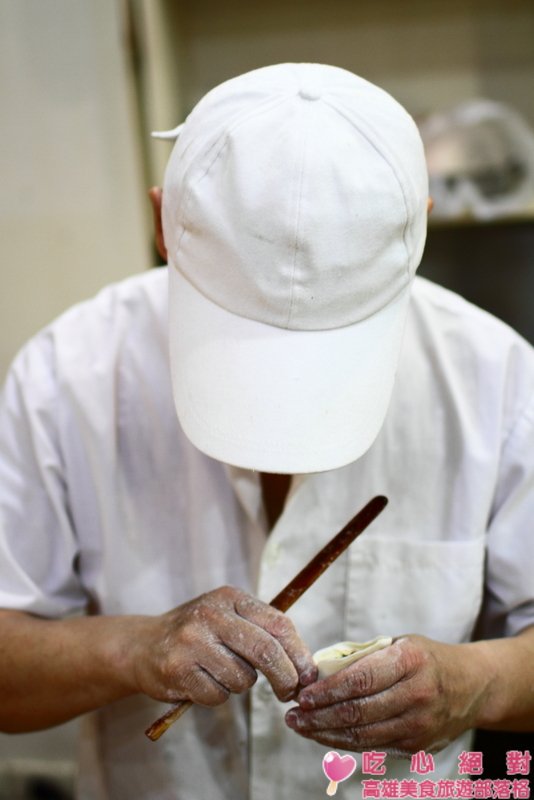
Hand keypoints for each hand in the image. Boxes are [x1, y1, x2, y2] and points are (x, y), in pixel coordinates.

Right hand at [128, 586, 316, 706]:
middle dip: (285, 678)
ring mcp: (192, 641)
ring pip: (242, 678)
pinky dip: (217, 695)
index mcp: (230, 597)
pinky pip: (217, 695)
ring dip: (240, 684)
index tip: (307, 674)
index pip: (278, 624)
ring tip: (221, 672)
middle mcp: (211, 614)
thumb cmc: (197, 633)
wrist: (142, 645)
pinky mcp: (178, 670)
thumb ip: (262, 630)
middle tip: (289, 692)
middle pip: (265, 652)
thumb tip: (304, 665)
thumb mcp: (228, 616)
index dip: (299, 653)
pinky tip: (202, 681)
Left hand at [285, 635, 489, 754]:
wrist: (472, 686)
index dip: (328, 690)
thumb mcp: (399, 645)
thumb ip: (364, 657)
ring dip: (324, 733)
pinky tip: (322, 734)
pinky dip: (343, 741)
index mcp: (409, 661)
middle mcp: (416, 694)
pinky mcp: (416, 746)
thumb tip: (317, 670)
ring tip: (299, 726)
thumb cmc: (425, 659)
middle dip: (318, 715)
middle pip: (358, 711)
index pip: (361, 679)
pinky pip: (371, 745)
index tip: (302, 694)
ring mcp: (418, 724)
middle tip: (291, 714)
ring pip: (362, 735)